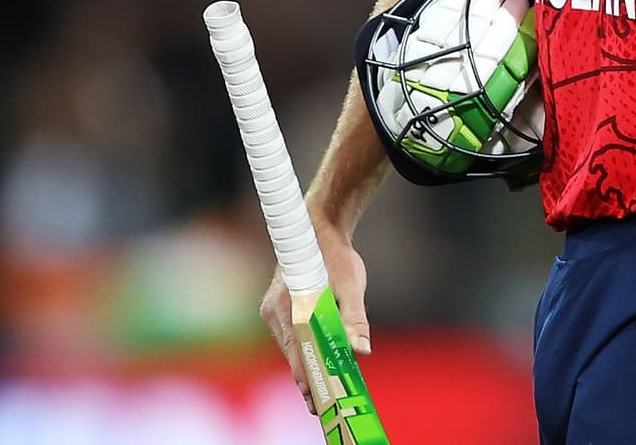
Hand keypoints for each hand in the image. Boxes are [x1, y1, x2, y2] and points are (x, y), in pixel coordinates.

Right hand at [259, 215, 371, 405]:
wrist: (318, 228)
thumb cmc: (336, 255)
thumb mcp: (351, 287)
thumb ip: (355, 320)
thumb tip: (361, 350)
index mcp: (289, 306)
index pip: (297, 353)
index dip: (308, 379)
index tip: (317, 401)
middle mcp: (274, 311)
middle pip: (293, 354)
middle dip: (307, 379)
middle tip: (322, 407)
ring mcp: (274, 310)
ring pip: (291, 347)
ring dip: (305, 366)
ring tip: (320, 394)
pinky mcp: (278, 308)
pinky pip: (290, 337)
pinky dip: (303, 351)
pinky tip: (315, 366)